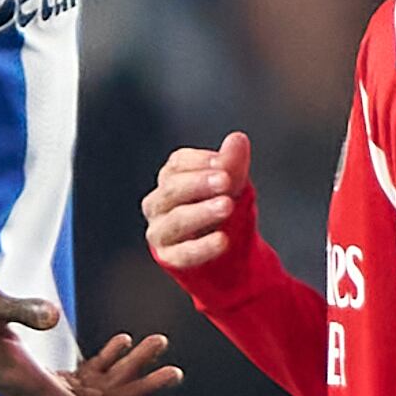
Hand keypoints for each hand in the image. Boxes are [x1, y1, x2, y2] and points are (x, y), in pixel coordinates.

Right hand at [0, 272, 164, 395]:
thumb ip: (21, 310)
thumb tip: (53, 315)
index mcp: (25, 383)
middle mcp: (32, 390)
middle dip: (136, 387)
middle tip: (175, 370)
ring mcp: (32, 382)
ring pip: (90, 387)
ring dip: (125, 370)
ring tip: (160, 344)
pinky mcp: (29, 369)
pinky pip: (75, 377)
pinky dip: (101, 362)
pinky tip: (121, 342)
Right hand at [140, 130, 252, 270]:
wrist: (227, 255)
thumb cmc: (224, 211)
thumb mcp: (234, 186)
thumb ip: (233, 164)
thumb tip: (237, 139)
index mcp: (171, 180)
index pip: (177, 165)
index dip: (200, 162)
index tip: (224, 163)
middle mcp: (158, 204)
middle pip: (172, 189)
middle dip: (199, 184)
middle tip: (226, 181)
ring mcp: (160, 231)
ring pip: (175, 220)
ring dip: (201, 212)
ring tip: (227, 206)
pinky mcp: (169, 257)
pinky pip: (182, 253)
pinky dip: (202, 247)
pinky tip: (222, 240)